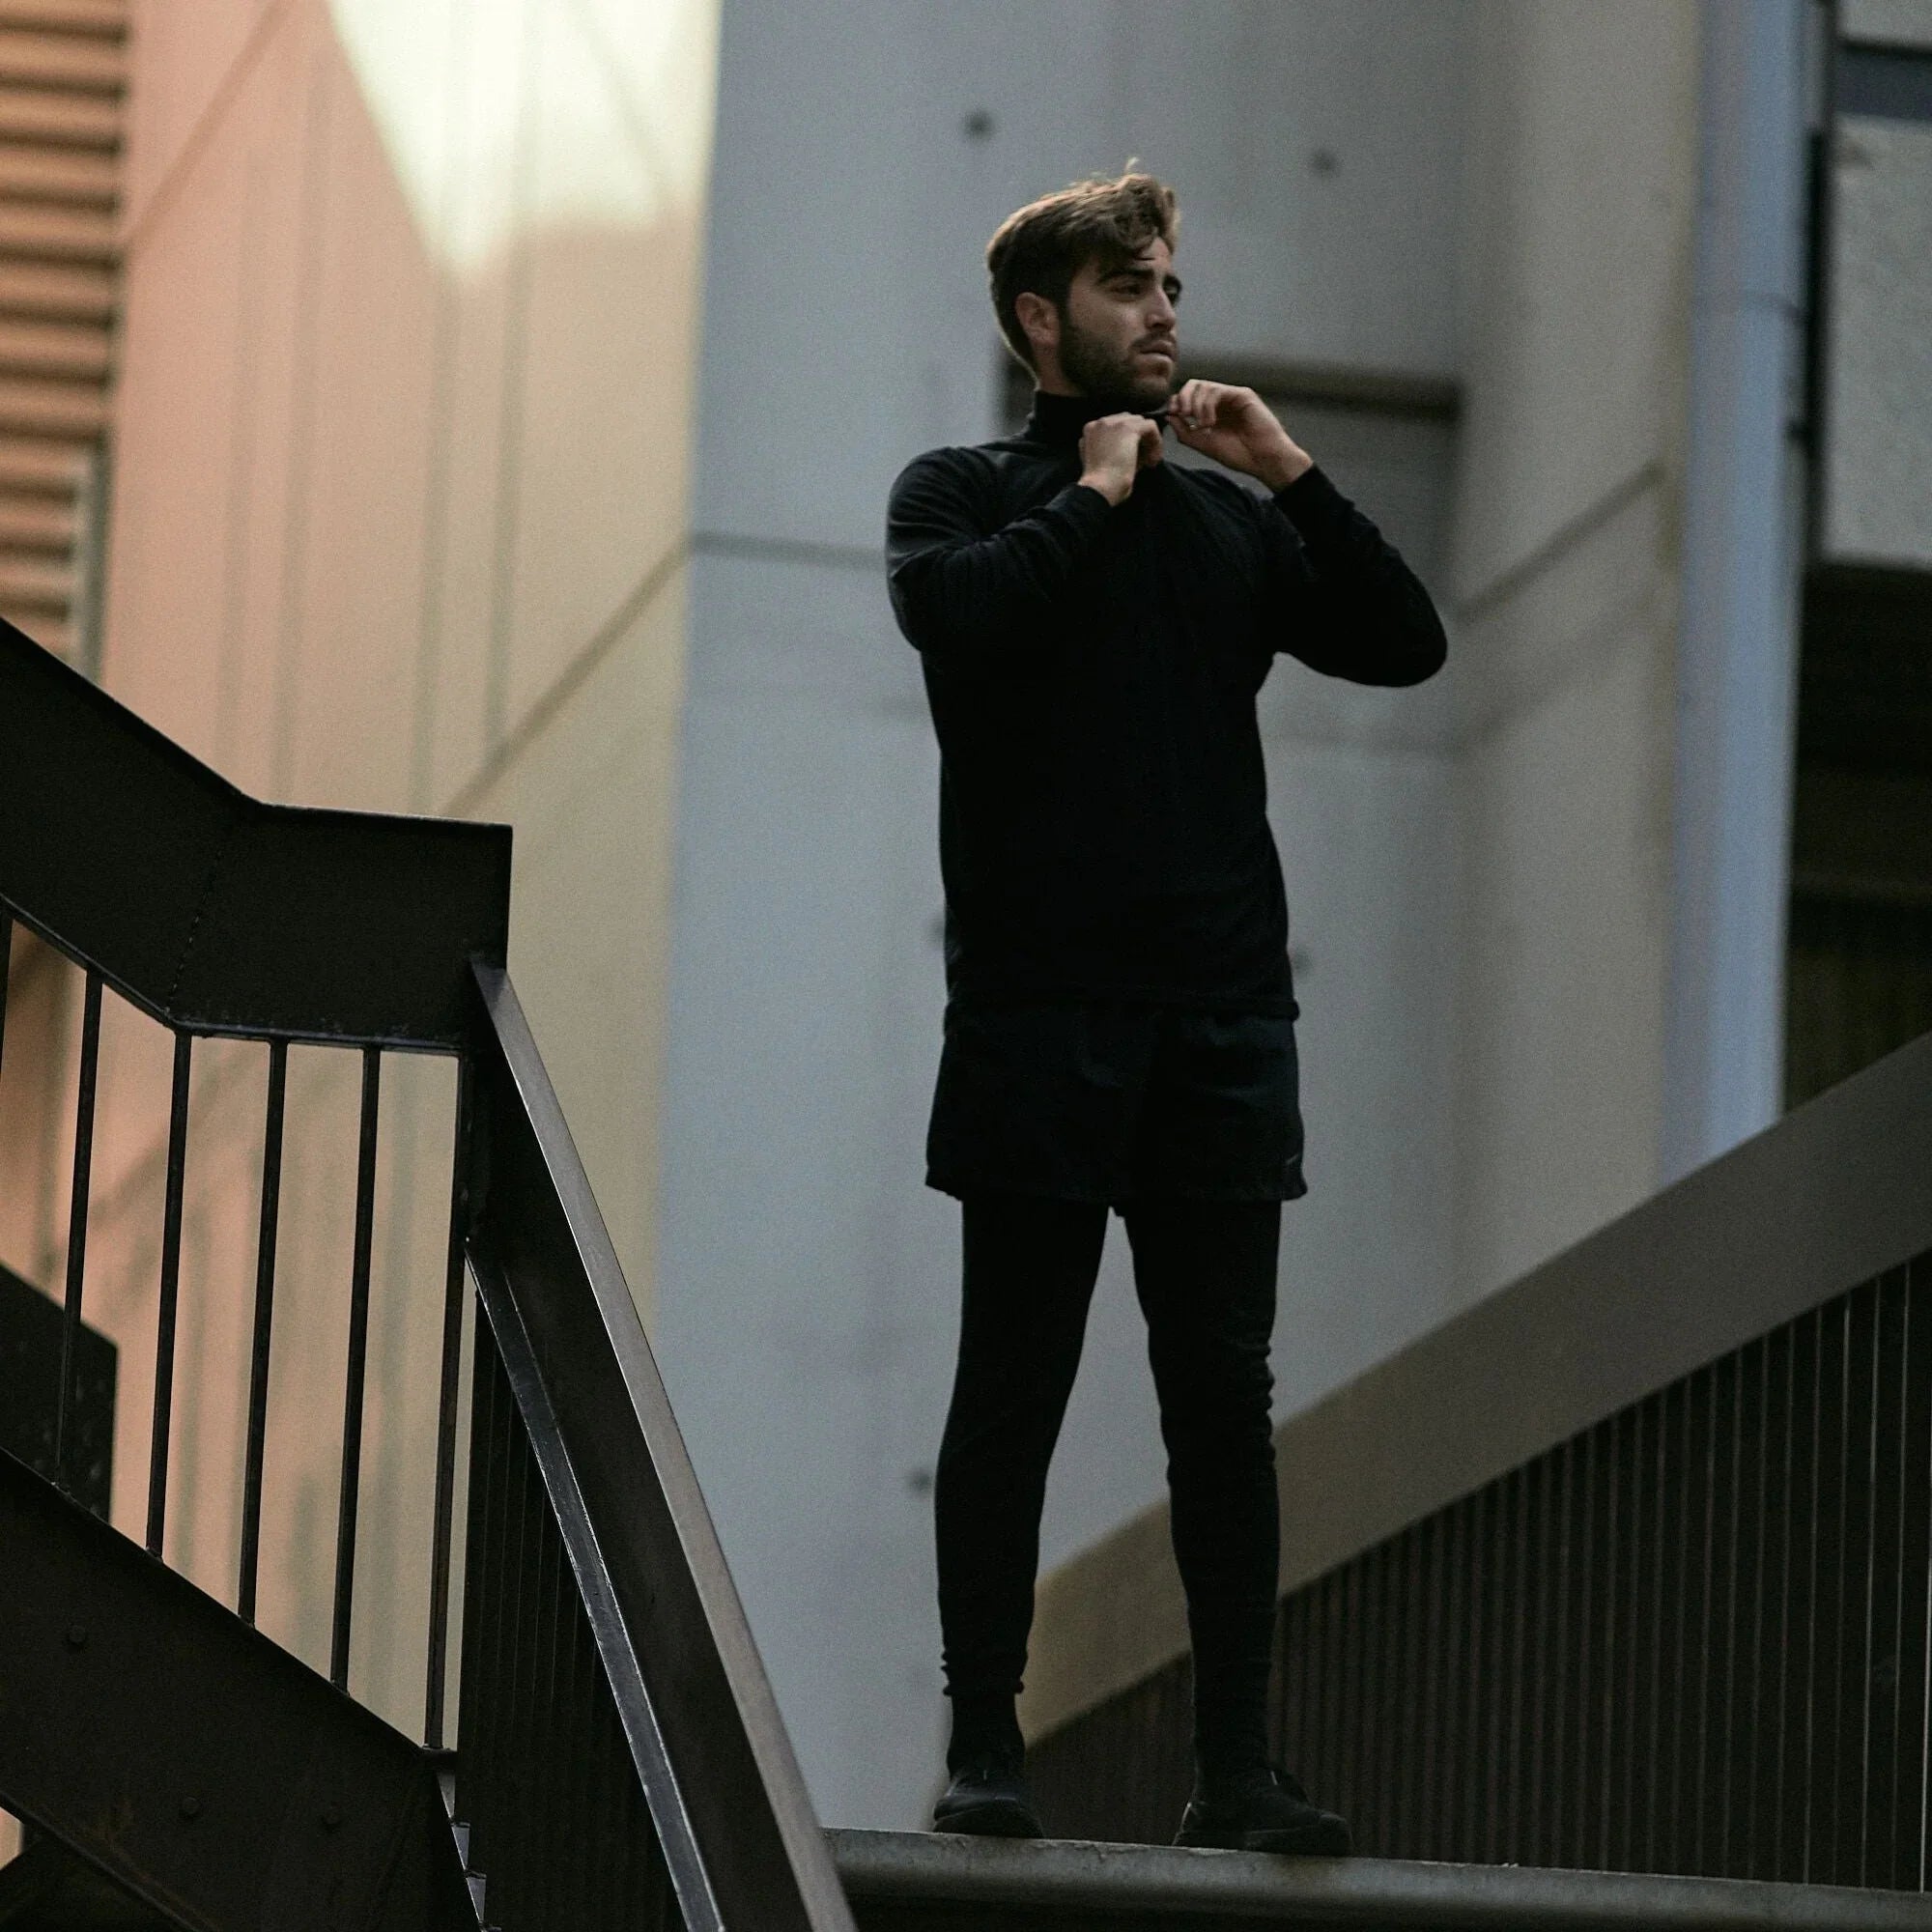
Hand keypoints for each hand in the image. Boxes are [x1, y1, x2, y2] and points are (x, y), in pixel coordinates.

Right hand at [1077, 413, 1164, 505]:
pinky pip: (1150, 426)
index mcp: (1091, 429)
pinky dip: (1156, 441)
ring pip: (1140, 423)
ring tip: (1149, 461)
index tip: (1134, 458)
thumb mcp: (1102, 461)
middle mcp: (1100, 421)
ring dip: (1147, 441)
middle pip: (1127, 420)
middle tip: (1144, 459)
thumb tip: (1133, 448)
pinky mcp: (1128, 427)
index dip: (1127, 441)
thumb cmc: (1100, 484)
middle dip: (1138, 438)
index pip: (1115, 427)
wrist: (1099, 488)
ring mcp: (1114, 422)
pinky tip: (1154, 459)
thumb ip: (1113, 449)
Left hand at [1166, 380, 1311, 490]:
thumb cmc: (1239, 454)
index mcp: (1211, 411)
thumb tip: (1168, 415)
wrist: (1262, 460)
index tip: (1173, 415)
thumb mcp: (1204, 444)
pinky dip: (1207, 406)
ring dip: (1196, 406)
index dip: (1176, 402)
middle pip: (1193, 385)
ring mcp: (1231, 396)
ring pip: (1203, 386)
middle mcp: (1221, 401)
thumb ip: (1185, 431)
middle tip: (1183, 415)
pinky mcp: (1242, 394)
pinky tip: (1211, 423)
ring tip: (1203, 426)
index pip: (1188, 396)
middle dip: (1182, 398)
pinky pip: (1217, 390)